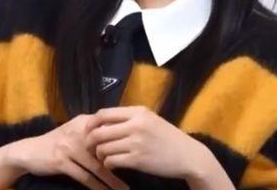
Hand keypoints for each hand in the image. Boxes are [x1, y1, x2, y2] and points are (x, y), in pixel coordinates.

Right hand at [6, 114, 129, 189]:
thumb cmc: (58, 141)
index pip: (110, 130)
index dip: (124, 143)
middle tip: (138, 173)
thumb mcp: (75, 130)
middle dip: (122, 163)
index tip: (140, 153)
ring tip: (124, 189)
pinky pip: (83, 177)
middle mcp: (79, 132)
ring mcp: (70, 147)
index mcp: (85, 122)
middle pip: (106, 149)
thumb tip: (118, 133)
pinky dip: (96, 186)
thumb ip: (94, 130)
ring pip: (97, 166)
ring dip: (112, 180)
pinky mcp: (62, 161)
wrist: (30, 150)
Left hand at [84, 105, 208, 179]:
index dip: (91, 123)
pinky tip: (112, 164)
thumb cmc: (168, 137)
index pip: (104, 113)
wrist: (188, 155)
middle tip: (90, 147)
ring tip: (102, 157)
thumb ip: (130, 119)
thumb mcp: (151, 120)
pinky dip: (107, 164)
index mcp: (138, 111)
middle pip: (99, 131)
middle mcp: (136, 124)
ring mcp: (136, 142)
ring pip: (103, 148)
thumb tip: (103, 123)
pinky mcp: (137, 160)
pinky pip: (111, 161)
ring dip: (99, 154)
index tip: (88, 131)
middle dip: (90, 141)